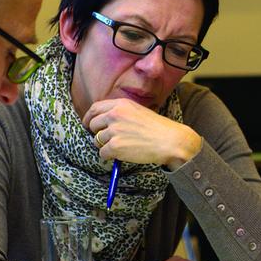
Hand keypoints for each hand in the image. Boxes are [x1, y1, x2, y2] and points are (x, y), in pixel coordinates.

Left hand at [83, 98, 201, 169]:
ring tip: (121, 147)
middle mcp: (115, 115)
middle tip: (106, 140)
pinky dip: (110, 156)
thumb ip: (121, 113)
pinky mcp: (114, 146)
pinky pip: (103, 153)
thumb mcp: (139, 111)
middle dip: (97, 133)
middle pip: (93, 124)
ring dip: (105, 146)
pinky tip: (122, 155)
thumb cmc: (159, 128)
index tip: (89, 124)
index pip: (95, 108)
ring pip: (97, 140)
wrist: (171, 141)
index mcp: (121, 104)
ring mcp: (114, 130)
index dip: (90, 118)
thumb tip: (105, 122)